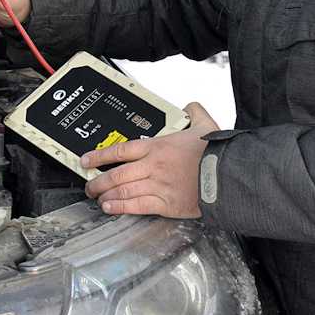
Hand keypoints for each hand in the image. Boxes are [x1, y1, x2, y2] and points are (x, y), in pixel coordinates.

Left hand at [82, 102, 219, 217]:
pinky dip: (120, 207)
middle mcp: (153, 166)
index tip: (87, 160)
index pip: (121, 150)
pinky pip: (137, 206)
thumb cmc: (216, 153)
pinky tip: (110, 208)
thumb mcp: (205, 125)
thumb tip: (190, 106)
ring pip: (123, 191)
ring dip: (106, 195)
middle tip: (88, 185)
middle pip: (116, 174)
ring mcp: (157, 185)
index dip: (100, 156)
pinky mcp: (166, 204)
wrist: (228, 175)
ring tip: (96, 197)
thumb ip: (194, 113)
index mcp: (158, 147)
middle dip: (98, 181)